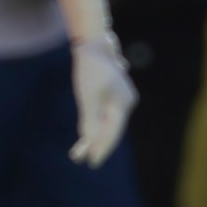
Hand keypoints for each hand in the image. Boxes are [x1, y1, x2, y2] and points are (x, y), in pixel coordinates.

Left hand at [57, 0, 137, 164]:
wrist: (93, 43)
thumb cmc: (90, 68)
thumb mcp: (87, 96)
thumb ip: (89, 119)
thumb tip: (89, 140)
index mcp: (122, 104)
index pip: (112, 132)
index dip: (102, 148)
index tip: (92, 163)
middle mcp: (124, 103)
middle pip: (111, 129)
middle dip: (98, 145)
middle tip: (87, 161)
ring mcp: (119, 98)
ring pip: (107, 122)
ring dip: (95, 136)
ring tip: (82, 152)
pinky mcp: (111, 93)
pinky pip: (103, 113)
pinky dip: (95, 124)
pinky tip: (86, 134)